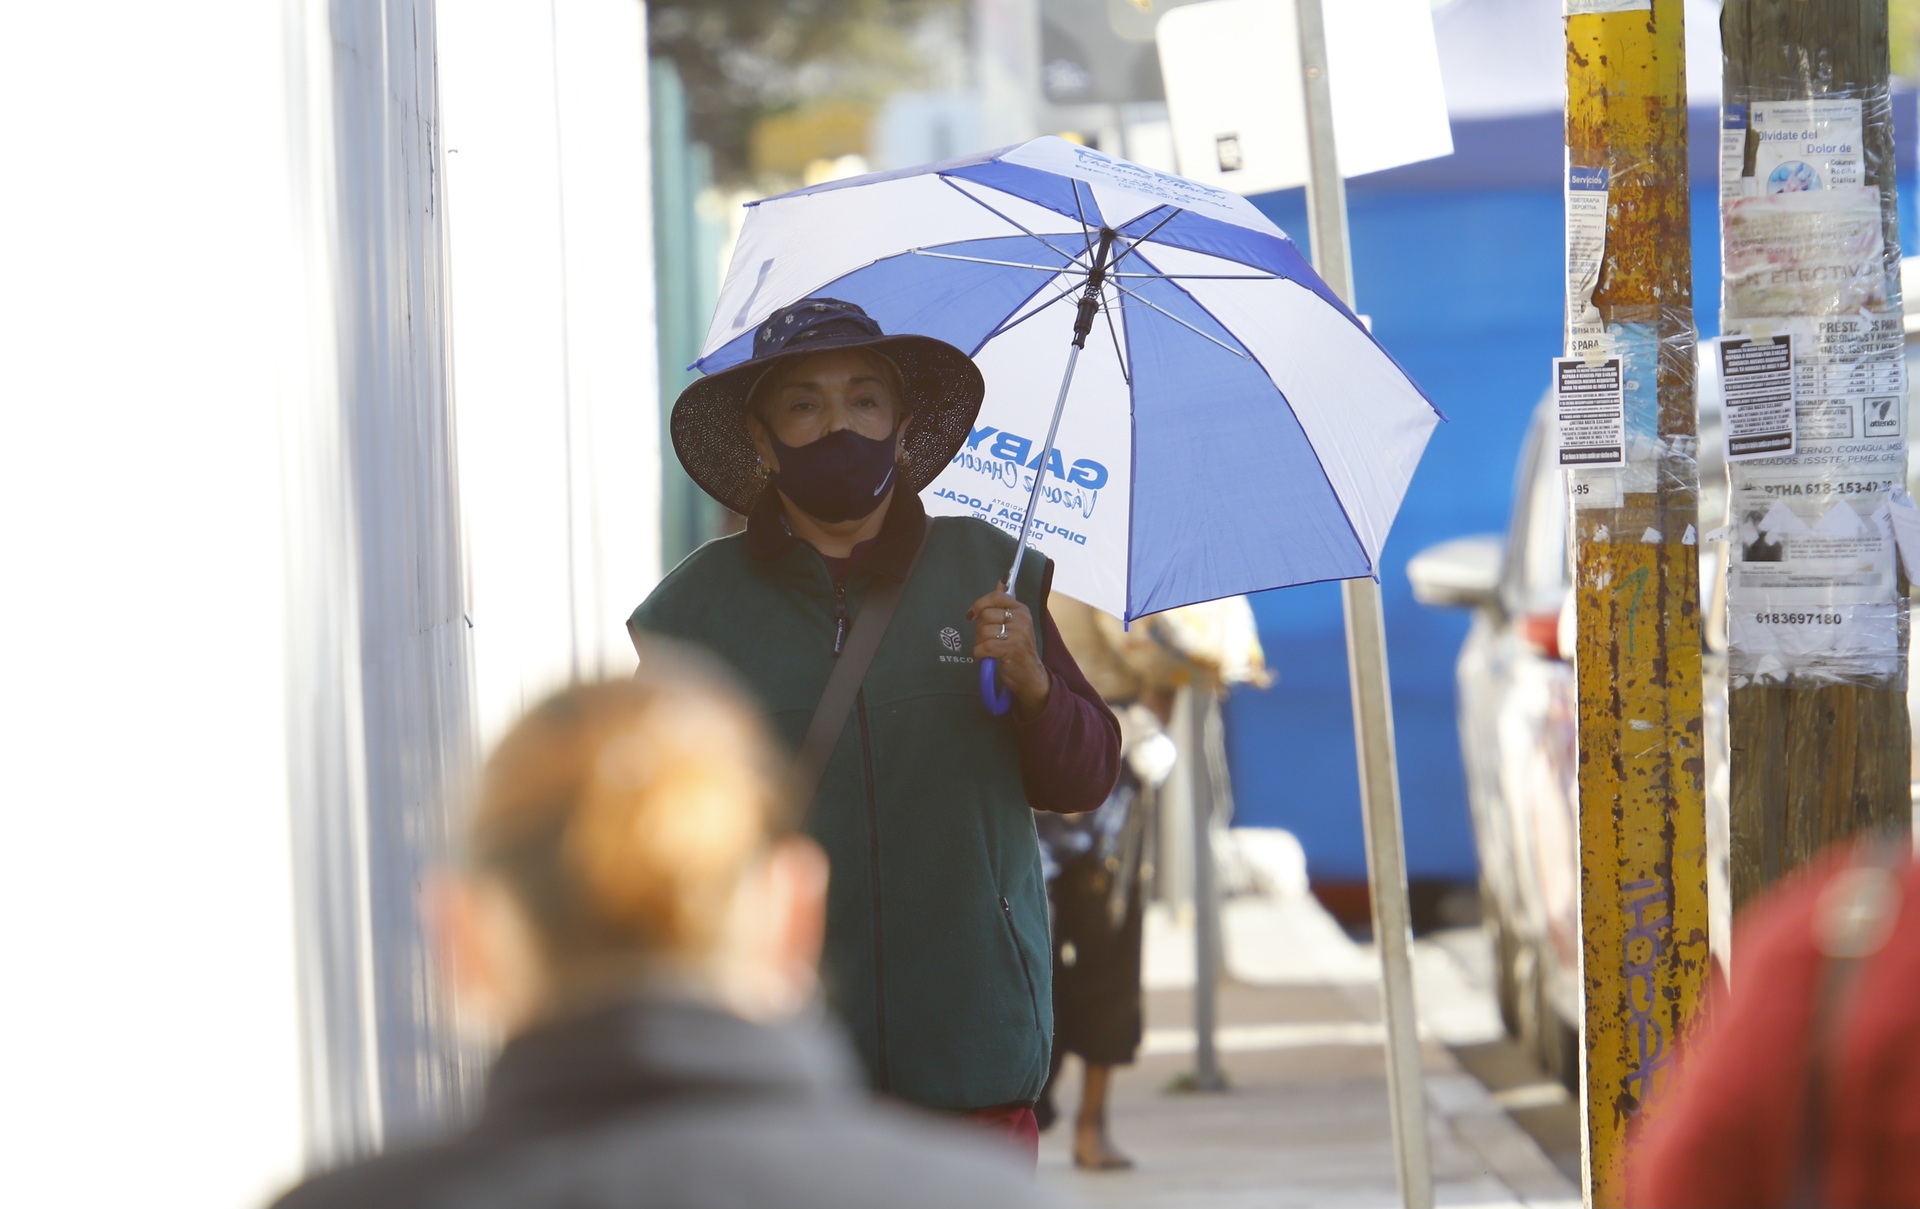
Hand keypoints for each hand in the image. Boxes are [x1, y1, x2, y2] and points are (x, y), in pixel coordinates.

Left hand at [967, 583, 1049, 718]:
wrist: (1029, 675)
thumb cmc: (1018, 649)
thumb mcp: (1015, 624)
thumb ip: (1006, 604)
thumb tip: (1001, 582)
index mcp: (1022, 610)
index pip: (996, 597)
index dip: (980, 604)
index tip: (972, 614)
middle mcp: (1022, 619)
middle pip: (986, 616)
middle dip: (979, 629)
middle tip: (986, 639)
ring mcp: (1018, 634)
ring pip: (983, 631)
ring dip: (979, 643)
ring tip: (988, 649)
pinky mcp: (1012, 649)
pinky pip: (984, 646)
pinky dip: (979, 654)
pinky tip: (985, 657)